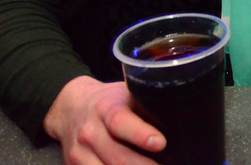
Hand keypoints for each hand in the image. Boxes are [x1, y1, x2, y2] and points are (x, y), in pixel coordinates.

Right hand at [43, 75, 164, 164]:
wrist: (70, 107)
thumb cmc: (109, 101)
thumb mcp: (126, 93)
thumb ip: (147, 104)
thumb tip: (180, 115)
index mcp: (106, 108)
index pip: (120, 122)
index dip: (140, 134)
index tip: (160, 143)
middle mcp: (91, 132)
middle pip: (118, 157)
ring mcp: (81, 152)